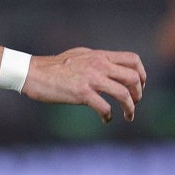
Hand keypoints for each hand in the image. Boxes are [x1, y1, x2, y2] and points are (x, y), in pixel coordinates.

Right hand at [21, 47, 145, 122]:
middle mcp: (98, 64)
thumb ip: (97, 61)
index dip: (142, 74)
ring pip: (124, 94)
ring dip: (130, 108)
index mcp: (99, 55)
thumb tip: (110, 68)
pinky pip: (105, 107)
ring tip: (128, 116)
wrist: (32, 73)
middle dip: (138, 94)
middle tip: (134, 103)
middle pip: (133, 78)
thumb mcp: (79, 56)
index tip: (138, 86)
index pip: (132, 59)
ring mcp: (91, 78)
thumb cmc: (53, 66)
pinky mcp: (82, 92)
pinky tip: (105, 119)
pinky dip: (109, 116)